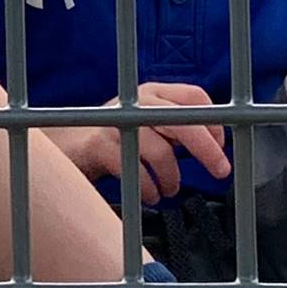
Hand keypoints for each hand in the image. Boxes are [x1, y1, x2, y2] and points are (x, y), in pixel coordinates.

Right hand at [51, 82, 231, 205]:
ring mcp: (116, 122)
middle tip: (221, 171)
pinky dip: (149, 190)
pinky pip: (136, 172)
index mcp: (152, 92)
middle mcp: (136, 101)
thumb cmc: (115, 138)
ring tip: (168, 190)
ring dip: (172, 179)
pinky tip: (150, 195)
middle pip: (184, 122)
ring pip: (161, 152)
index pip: (194, 96)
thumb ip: (176, 129)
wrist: (65, 146)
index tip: (221, 146)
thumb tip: (214, 145)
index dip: (213, 122)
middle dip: (208, 150)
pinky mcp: (100, 145)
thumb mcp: (148, 124)